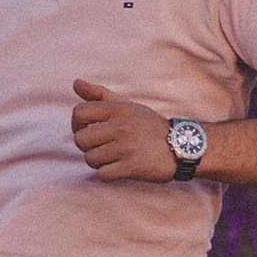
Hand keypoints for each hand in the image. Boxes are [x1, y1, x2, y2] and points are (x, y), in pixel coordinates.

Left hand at [71, 80, 188, 183]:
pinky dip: (108, 174)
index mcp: (117, 109)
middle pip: (80, 140)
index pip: (79, 113)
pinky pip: (103, 174)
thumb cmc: (149, 126)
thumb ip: (99, 95)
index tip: (88, 131)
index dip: (77, 125)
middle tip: (103, 148)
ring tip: (114, 158)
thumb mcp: (127, 106)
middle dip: (88, 147)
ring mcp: (126, 147)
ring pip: (90, 159)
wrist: (181, 146)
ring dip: (99, 162)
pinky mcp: (132, 166)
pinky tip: (120, 169)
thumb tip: (75, 82)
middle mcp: (120, 126)